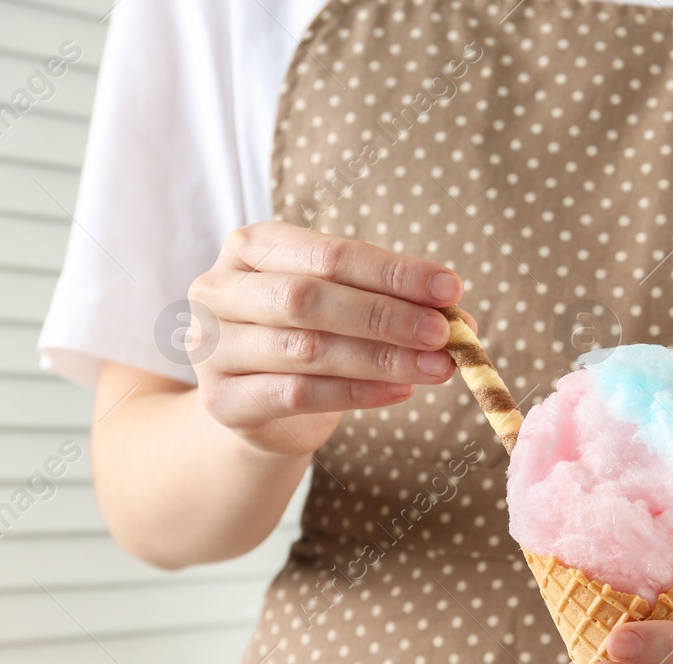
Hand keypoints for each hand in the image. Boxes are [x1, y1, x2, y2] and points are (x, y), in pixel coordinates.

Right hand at [186, 220, 465, 454]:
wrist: (260, 408)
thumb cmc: (309, 339)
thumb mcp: (345, 308)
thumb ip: (393, 303)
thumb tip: (459, 316)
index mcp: (251, 247)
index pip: (328, 254)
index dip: (393, 272)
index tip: (451, 288)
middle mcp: (219, 290)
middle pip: (310, 298)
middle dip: (386, 315)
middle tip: (445, 333)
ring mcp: (212, 347)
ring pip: (306, 348)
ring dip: (383, 358)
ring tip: (438, 367)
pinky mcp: (222, 401)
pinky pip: (298, 395)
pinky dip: (357, 394)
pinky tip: (401, 391)